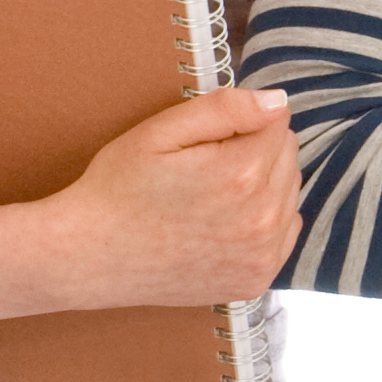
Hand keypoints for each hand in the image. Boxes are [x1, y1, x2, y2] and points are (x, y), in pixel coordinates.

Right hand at [48, 87, 301, 307]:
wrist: (91, 256)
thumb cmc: (118, 188)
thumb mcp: (160, 132)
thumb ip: (226, 109)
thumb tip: (278, 101)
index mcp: (241, 174)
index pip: (278, 123)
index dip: (242, 123)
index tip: (207, 139)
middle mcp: (261, 219)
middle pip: (289, 157)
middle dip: (256, 150)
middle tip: (204, 166)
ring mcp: (261, 256)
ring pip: (289, 193)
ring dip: (264, 185)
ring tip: (211, 194)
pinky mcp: (255, 280)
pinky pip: (284, 232)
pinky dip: (264, 221)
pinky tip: (225, 221)